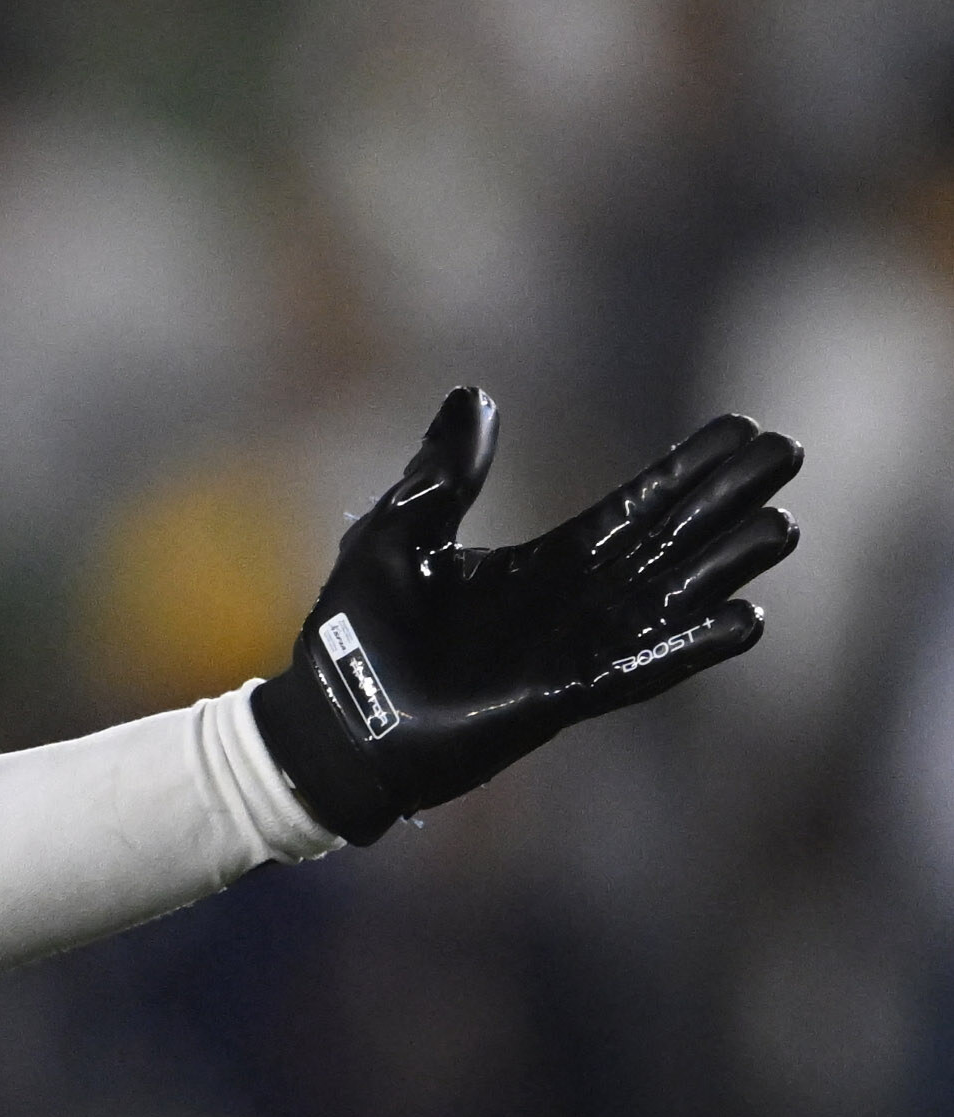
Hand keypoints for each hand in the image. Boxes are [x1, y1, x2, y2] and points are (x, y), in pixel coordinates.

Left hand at [249, 390, 801, 840]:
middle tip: (786, 452)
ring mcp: (571, 651)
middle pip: (667, 542)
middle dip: (724, 501)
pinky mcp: (560, 697)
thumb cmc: (356, 629)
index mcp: (540, 564)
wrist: (329, 719)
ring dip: (723, 566)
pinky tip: (744, 620)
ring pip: (667, 599)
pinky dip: (688, 646)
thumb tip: (476, 397)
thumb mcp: (397, 531)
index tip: (739, 430)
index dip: (685, 470)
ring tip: (780, 527)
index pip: (633, 507)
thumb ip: (444, 472)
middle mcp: (570, 604)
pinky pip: (639, 667)